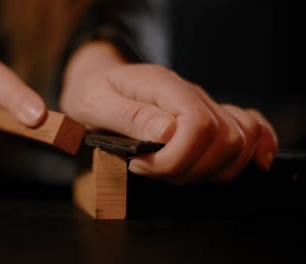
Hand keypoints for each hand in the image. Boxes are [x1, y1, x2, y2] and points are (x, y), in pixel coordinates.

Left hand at [60, 41, 276, 183]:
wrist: (97, 80)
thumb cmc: (91, 92)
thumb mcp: (93, 103)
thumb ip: (129, 116)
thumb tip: (167, 132)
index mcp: (163, 85)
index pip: (198, 124)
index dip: (176, 157)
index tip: (141, 164)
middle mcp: (189, 93)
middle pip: (225, 138)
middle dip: (188, 169)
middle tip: (150, 168)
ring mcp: (202, 104)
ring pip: (238, 142)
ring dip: (207, 170)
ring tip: (168, 168)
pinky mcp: (208, 116)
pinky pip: (250, 128)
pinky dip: (255, 148)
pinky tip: (251, 162)